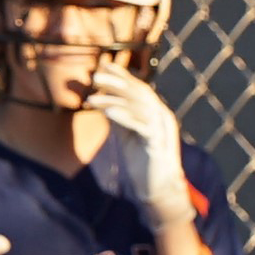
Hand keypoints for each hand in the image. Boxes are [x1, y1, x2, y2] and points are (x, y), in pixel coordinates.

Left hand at [82, 64, 196, 226]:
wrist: (157, 189)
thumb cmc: (141, 160)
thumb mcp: (125, 133)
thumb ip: (117, 115)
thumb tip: (99, 98)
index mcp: (155, 112)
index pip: (138, 88)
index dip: (122, 76)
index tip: (103, 66)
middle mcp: (162, 116)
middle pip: (140, 93)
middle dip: (118, 83)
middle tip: (95, 77)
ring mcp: (162, 129)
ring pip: (140, 107)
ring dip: (115, 99)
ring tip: (92, 97)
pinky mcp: (158, 144)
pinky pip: (142, 125)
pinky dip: (125, 116)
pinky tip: (107, 111)